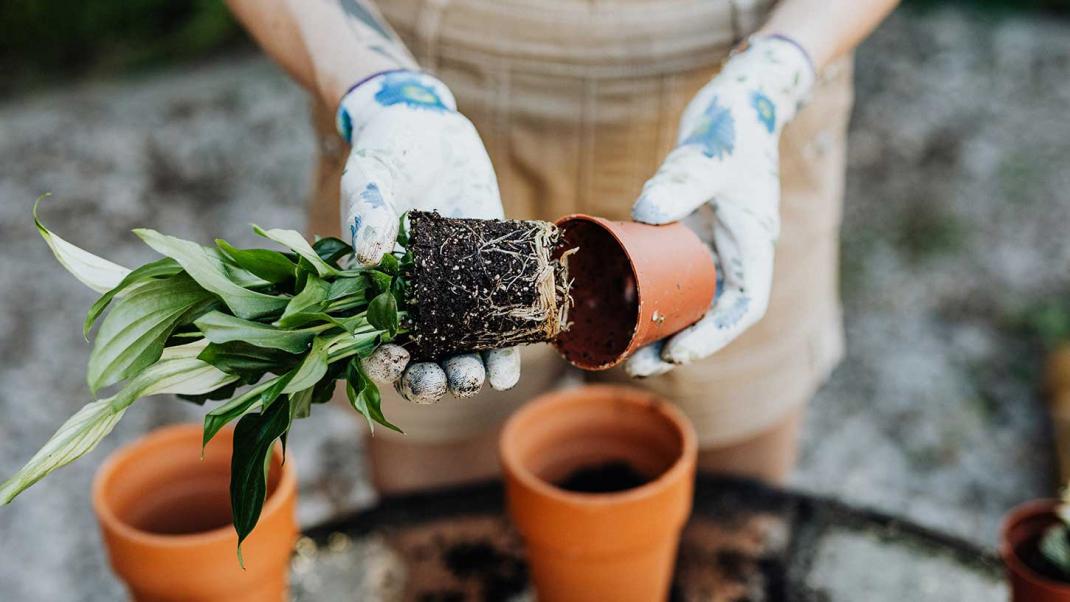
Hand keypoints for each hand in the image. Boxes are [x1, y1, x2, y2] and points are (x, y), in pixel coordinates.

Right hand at [337, 70, 519, 401]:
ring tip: (485, 378)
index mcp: (372, 290)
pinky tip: (511, 365)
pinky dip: (505, 349)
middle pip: (420, 361)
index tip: (398, 361)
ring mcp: (452, 295)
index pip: (372, 344)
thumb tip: (368, 254)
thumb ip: (368, 213)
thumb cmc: (385, 156)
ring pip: (460, 352)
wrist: (430, 130)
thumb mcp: (370, 180)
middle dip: (434, 381)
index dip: (383, 363)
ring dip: (471, 374)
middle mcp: (413, 303)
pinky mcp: (489, 278)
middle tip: (452, 380)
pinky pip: (496, 323)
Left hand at [625, 36, 815, 377]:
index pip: (742, 306)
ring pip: (691, 299)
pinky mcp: (691, 232)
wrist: (738, 98)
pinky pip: (672, 274)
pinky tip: (617, 306)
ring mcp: (714, 244)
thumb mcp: (708, 153)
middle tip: (636, 364)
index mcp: (753, 244)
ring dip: (661, 327)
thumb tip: (644, 211)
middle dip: (678, 344)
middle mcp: (736, 252)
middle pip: (712, 314)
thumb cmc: (733, 125)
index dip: (712, 337)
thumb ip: (681, 180)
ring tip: (622, 349)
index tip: (677, 352)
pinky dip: (650, 294)